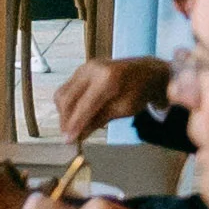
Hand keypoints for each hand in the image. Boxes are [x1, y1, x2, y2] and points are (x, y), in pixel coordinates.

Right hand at [52, 54, 167, 147]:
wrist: (145, 71)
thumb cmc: (138, 92)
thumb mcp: (123, 110)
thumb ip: (99, 120)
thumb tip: (78, 135)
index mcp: (108, 79)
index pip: (84, 105)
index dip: (75, 124)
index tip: (68, 141)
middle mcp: (92, 69)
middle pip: (67, 99)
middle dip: (65, 121)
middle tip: (68, 138)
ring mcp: (84, 67)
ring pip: (62, 94)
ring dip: (64, 113)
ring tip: (71, 128)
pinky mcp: (80, 69)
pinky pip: (66, 89)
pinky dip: (67, 104)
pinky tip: (74, 115)